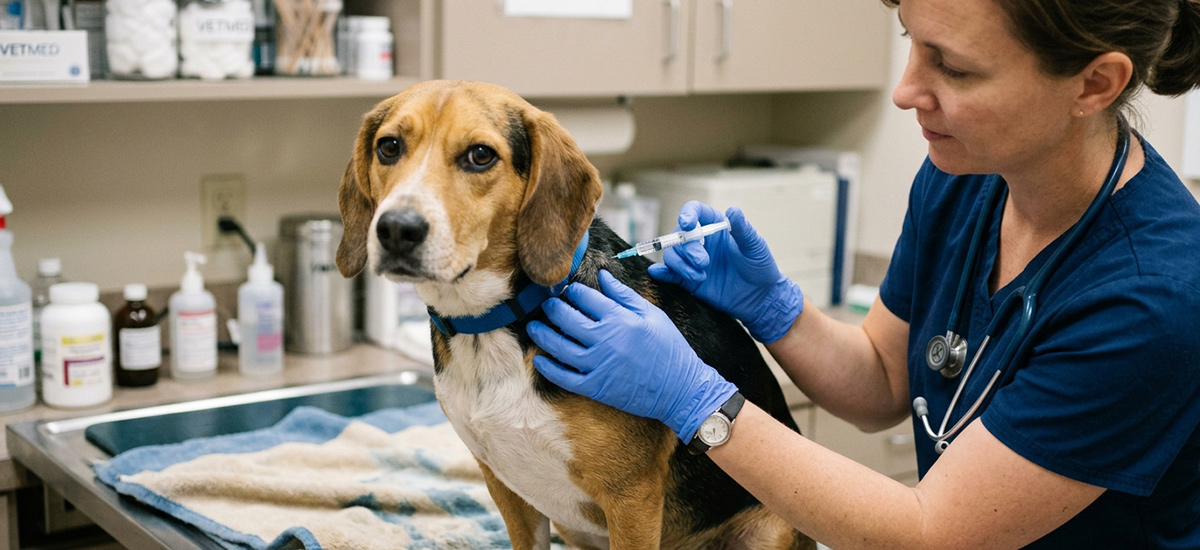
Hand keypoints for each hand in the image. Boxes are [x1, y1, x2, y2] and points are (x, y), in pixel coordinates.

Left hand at [526, 270, 736, 442]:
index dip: (572, 292)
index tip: (567, 290)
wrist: (680, 389)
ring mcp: (597, 365)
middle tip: (546, 305)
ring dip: (542, 335)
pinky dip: (548, 367)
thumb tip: (602, 275)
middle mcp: (605, 340)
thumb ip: (624, 295)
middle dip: (552, 309)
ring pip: (558, 346)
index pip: (585, 298)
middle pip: (566, 319)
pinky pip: (563, 377)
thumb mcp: (652, 315)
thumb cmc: (669, 349)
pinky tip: (540, 359)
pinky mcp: (595, 387)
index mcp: (619, 319)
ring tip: (534, 327)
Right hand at [647, 201, 802, 343]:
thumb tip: (732, 210)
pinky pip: (669, 274)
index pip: (695, 212)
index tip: (688, 224)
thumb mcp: (754, 246)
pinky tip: (658, 274)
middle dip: (688, 249)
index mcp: (715, 226)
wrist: (759, 297)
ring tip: (700, 277)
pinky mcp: (688, 279)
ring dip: (681, 265)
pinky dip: (662, 273)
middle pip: (680, 236)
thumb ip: (742, 229)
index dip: (687, 214)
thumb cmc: (760, 267)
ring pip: (672, 255)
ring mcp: (692, 260)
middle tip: (704, 262)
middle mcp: (700, 241)